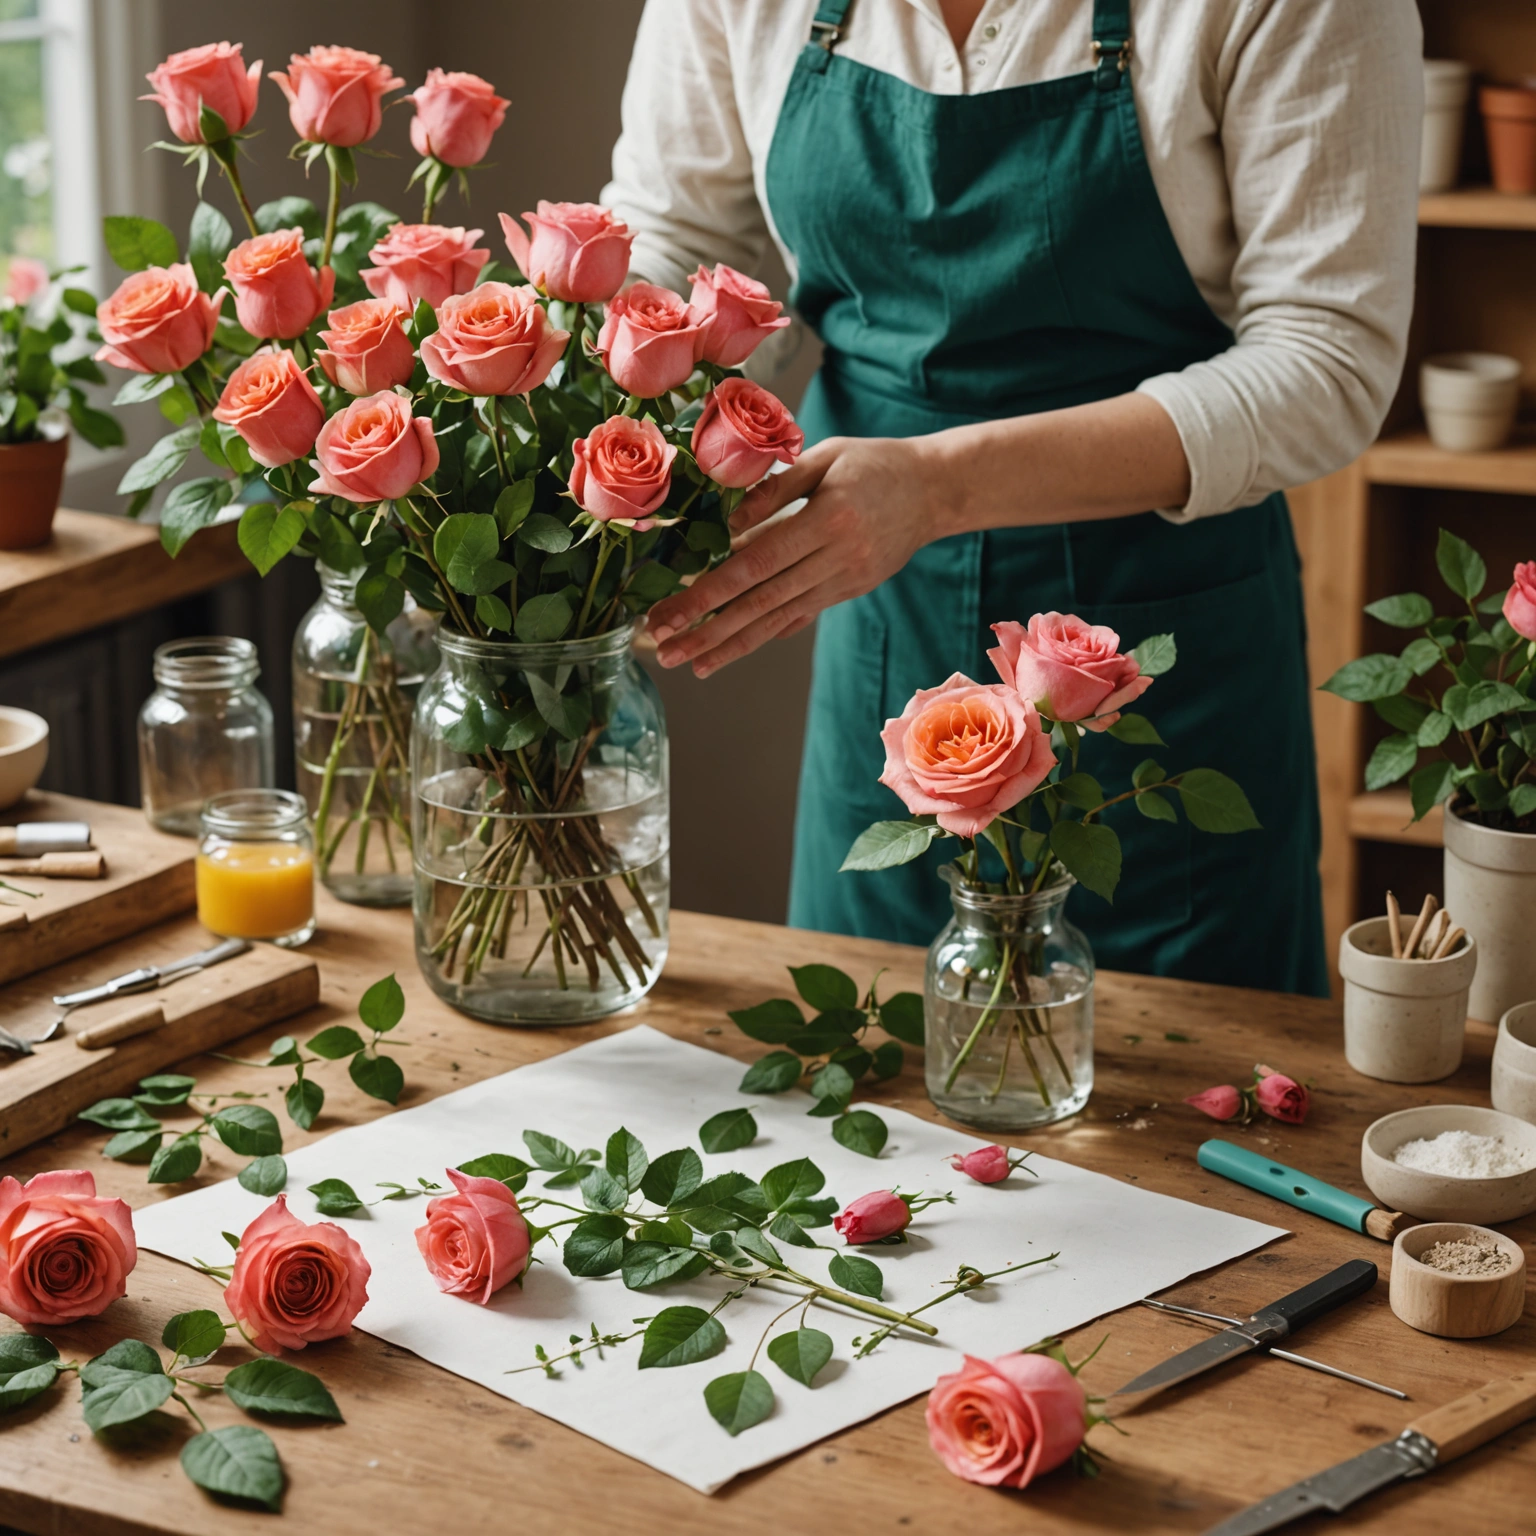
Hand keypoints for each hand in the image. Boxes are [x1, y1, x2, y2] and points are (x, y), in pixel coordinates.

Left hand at [649, 434, 943, 675]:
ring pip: (778, 619)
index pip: (756, 563)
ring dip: (730, 644)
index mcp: (827, 520)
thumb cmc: (875, 463)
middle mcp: (835, 560)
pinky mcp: (847, 591)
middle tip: (664, 649)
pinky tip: (731, 653)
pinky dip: (764, 635)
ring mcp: (843, 581)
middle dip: (708, 629)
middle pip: (760, 601)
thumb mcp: (827, 457)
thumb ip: (776, 487)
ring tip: (690, 663)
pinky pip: (800, 616)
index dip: (709, 591)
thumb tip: (727, 523)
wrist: (935, 490)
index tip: (670, 611)